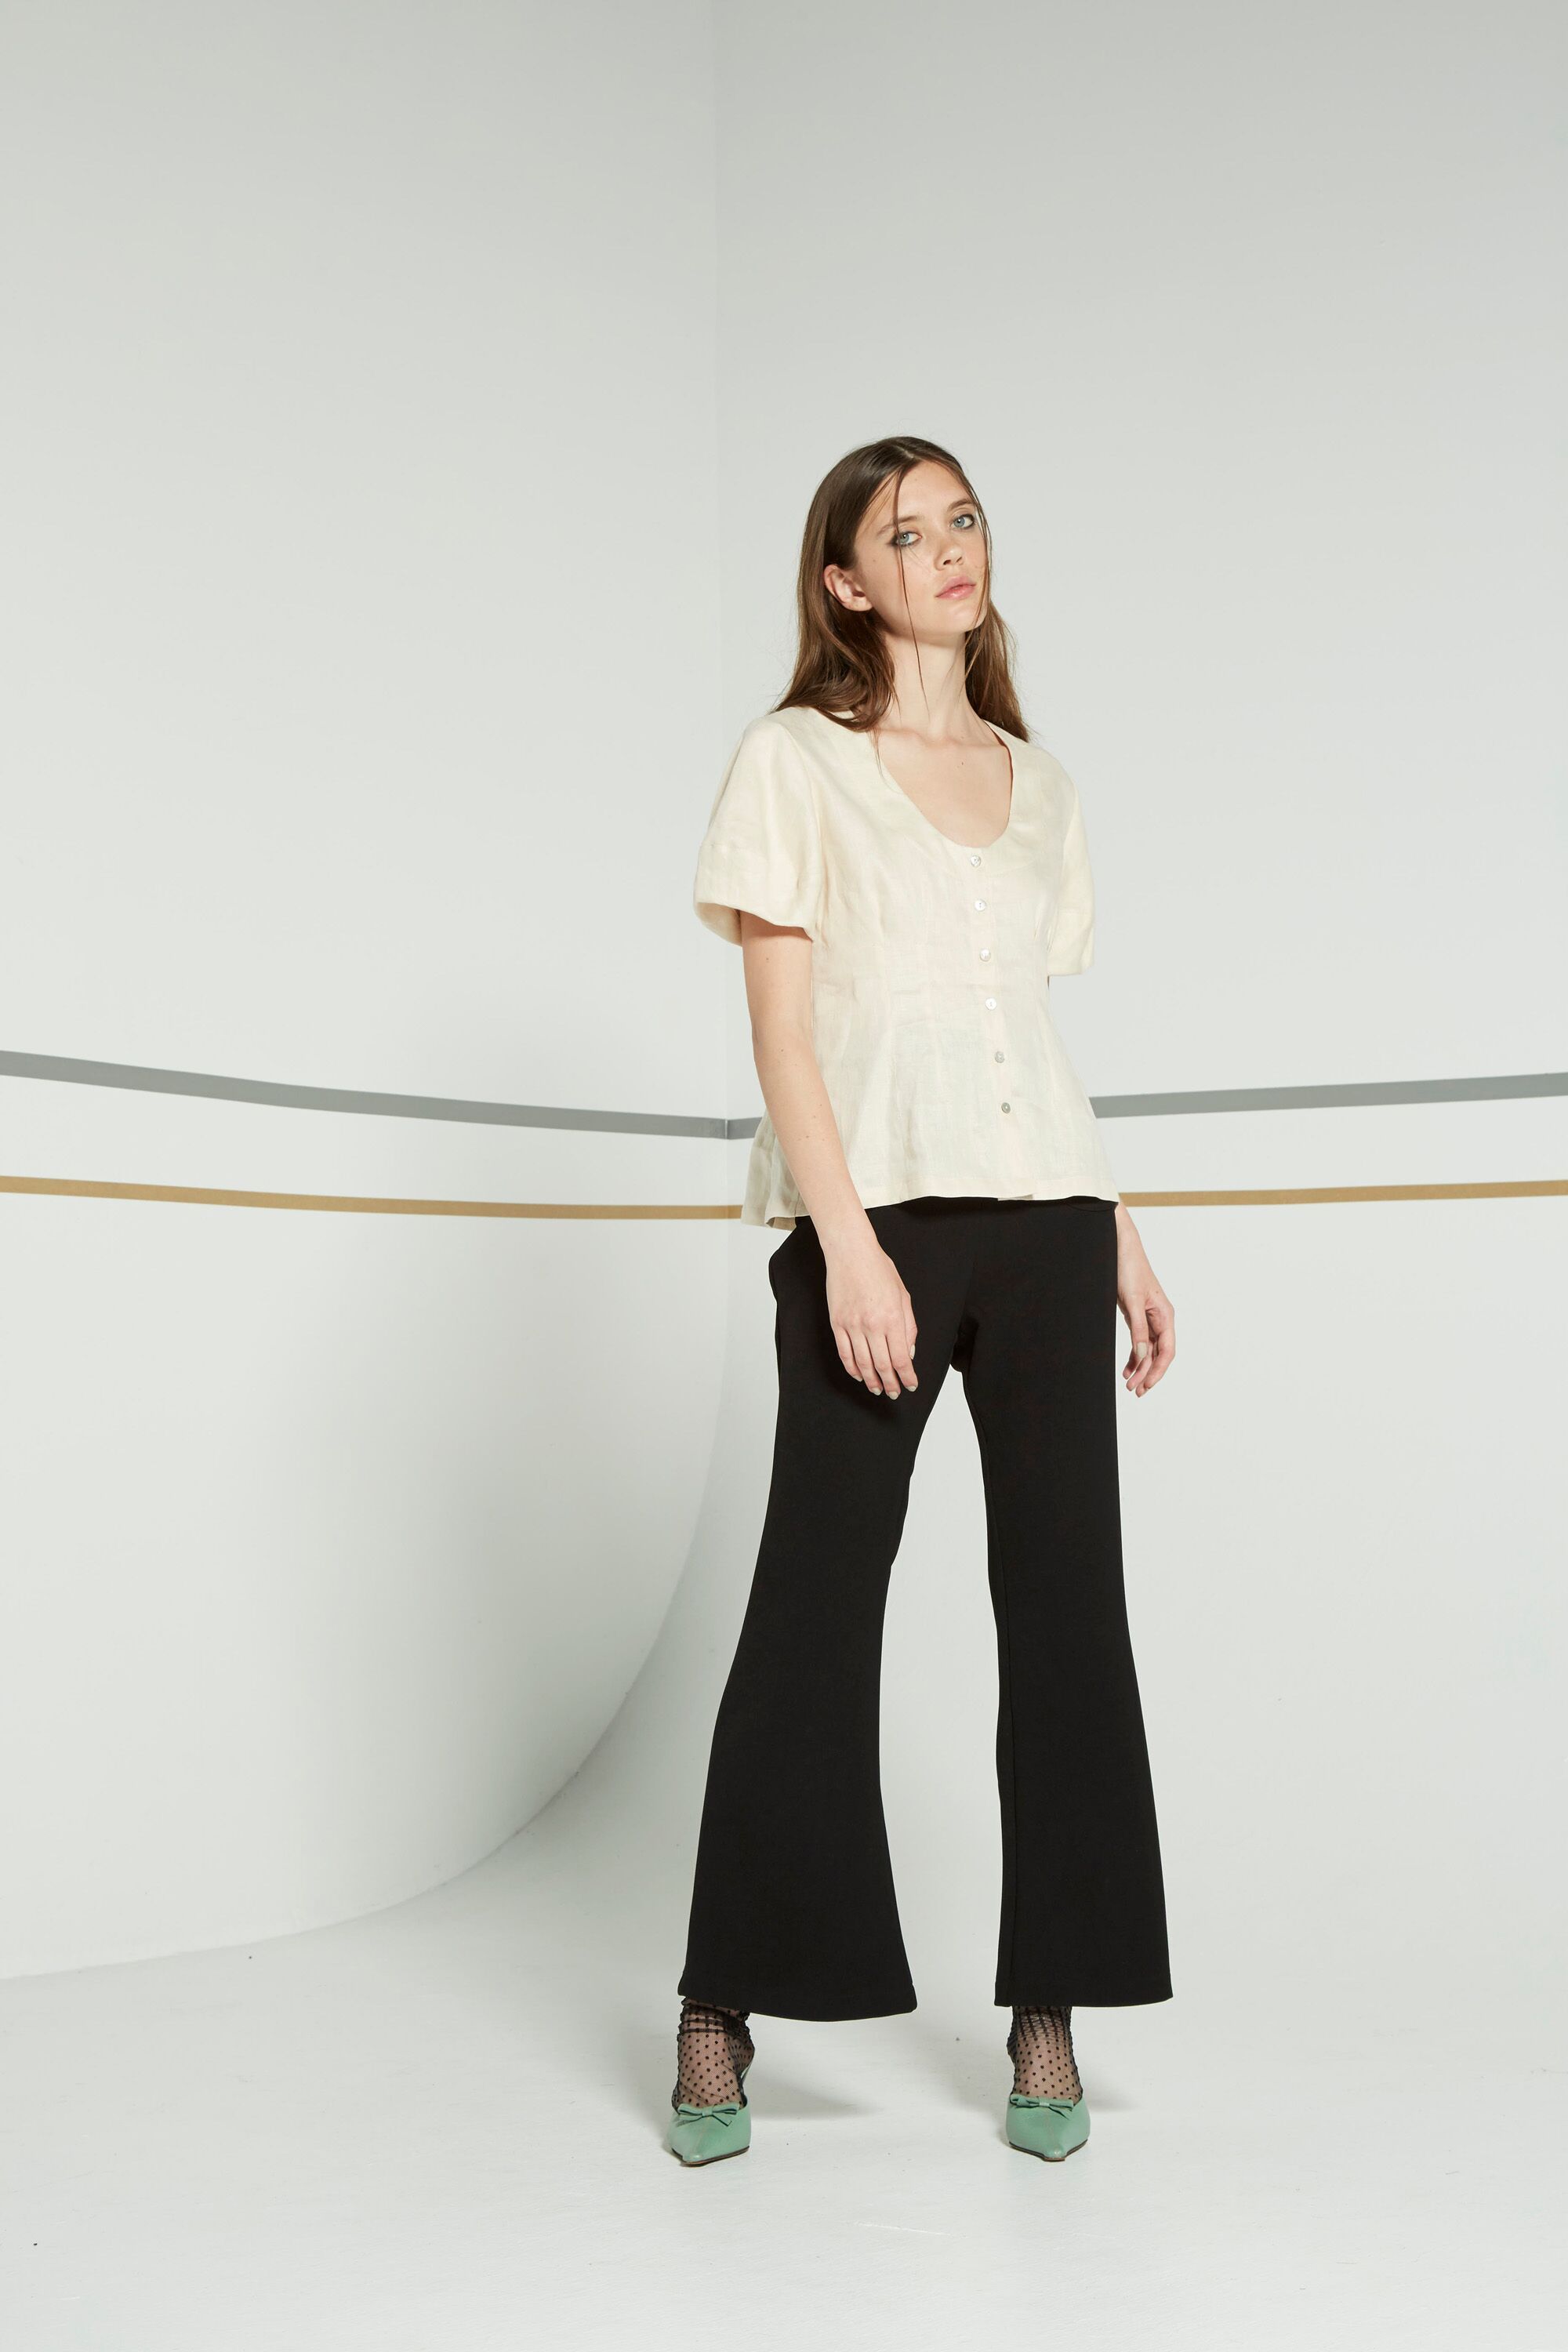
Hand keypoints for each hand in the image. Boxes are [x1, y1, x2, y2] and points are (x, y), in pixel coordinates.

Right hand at [820, 1229, 919, 1397]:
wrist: (851, 1253)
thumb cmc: (879, 1270)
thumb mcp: (903, 1295)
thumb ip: (908, 1326)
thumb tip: (908, 1352)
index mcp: (893, 1318)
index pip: (901, 1358)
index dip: (907, 1376)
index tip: (910, 1385)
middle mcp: (872, 1325)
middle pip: (883, 1365)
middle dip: (891, 1383)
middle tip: (894, 1393)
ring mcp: (852, 1325)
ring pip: (862, 1363)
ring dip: (871, 1380)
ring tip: (878, 1389)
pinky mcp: (837, 1323)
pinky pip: (844, 1353)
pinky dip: (852, 1368)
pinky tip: (859, 1375)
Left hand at [1114, 1207, 1173, 1396]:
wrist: (1120, 1248)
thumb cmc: (1129, 1270)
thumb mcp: (1131, 1301)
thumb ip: (1137, 1330)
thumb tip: (1142, 1357)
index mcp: (1165, 1315)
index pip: (1167, 1351)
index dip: (1158, 1371)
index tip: (1145, 1385)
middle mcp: (1161, 1319)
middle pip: (1158, 1354)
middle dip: (1148, 1373)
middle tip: (1134, 1392)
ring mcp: (1149, 1318)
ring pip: (1148, 1350)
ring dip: (1140, 1367)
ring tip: (1129, 1384)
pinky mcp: (1137, 1316)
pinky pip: (1139, 1341)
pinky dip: (1133, 1355)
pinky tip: (1127, 1368)